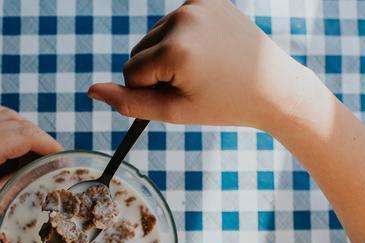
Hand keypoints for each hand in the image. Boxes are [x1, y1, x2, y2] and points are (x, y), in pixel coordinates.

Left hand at [0, 104, 61, 242]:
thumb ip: (14, 184)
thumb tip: (37, 174)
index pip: (25, 135)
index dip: (49, 145)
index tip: (64, 158)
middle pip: (18, 123)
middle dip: (40, 138)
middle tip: (53, 159)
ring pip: (3, 115)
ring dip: (24, 128)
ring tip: (36, 150)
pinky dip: (3, 118)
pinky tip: (10, 130)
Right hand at [88, 0, 314, 131]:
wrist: (272, 86)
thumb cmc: (223, 104)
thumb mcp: (174, 111)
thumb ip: (129, 102)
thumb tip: (92, 90)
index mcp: (175, 49)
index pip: (131, 71)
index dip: (150, 91)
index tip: (182, 94)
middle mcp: (183, 18)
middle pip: (139, 51)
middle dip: (157, 71)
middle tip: (194, 82)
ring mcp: (196, 4)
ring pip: (153, 37)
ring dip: (167, 55)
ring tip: (201, 67)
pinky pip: (172, 23)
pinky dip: (181, 38)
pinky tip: (205, 49)